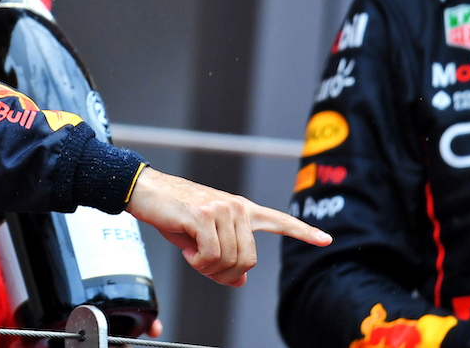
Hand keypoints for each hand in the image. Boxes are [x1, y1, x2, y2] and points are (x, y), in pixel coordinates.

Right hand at [126, 167, 331, 286]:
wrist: (144, 191)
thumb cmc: (172, 213)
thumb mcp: (201, 239)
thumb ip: (225, 257)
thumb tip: (240, 279)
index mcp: (240, 209)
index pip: (278, 220)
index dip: (303, 232)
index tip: (325, 239)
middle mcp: (236, 207)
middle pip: (248, 260)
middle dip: (225, 274)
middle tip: (204, 266)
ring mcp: (221, 209)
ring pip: (230, 261)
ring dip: (208, 269)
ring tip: (193, 254)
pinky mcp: (203, 215)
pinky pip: (211, 255)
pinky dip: (198, 263)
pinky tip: (188, 250)